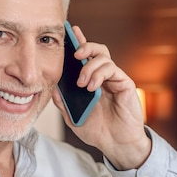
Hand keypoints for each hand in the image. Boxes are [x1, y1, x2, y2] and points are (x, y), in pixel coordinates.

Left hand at [52, 25, 150, 169]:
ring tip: (82, 83)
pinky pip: (112, 69)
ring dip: (90, 66)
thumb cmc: (97, 130)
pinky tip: (92, 87)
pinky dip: (99, 75)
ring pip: (104, 57)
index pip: (85, 57)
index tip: (70, 31)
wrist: (115, 144)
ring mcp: (114, 79)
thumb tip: (51, 87)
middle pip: (97, 50)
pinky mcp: (124, 84)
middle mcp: (103, 77)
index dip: (79, 42)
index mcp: (91, 80)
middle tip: (75, 54)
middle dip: (85, 46)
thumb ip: (63, 102)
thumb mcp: (72, 117)